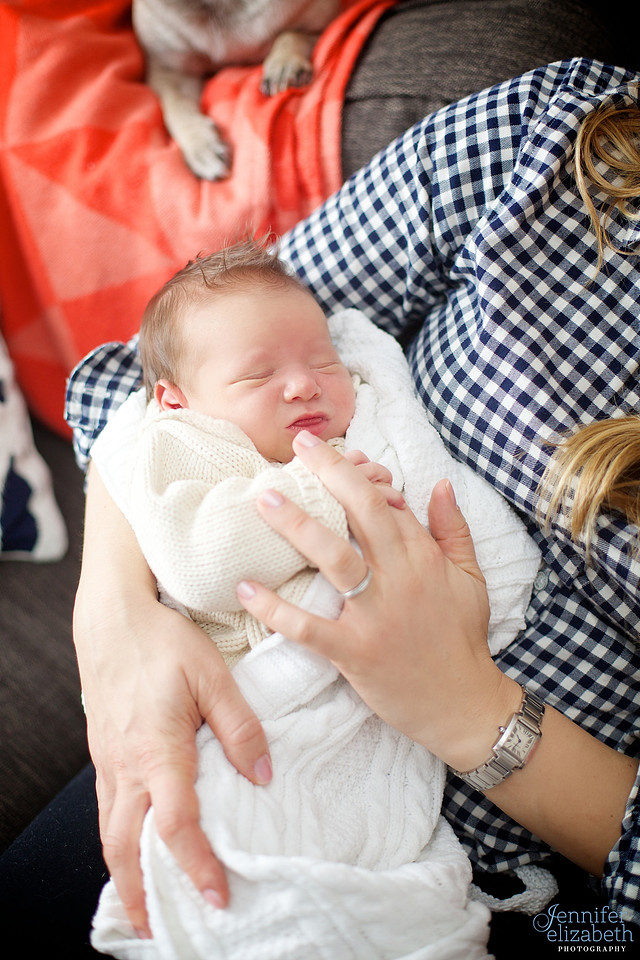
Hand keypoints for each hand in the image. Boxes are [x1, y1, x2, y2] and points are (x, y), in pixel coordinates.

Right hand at [75, 468, 270, 936]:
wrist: (112, 620)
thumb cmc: (163, 642)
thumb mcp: (212, 675)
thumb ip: (240, 728)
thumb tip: (263, 778)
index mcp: (157, 749)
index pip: (175, 823)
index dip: (197, 864)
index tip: (218, 897)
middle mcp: (126, 765)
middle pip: (127, 845)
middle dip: (144, 892)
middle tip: (162, 930)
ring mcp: (108, 761)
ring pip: (110, 833)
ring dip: (127, 873)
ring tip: (145, 905)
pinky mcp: (103, 752)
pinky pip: (106, 810)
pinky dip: (118, 841)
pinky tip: (134, 846)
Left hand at [236, 432, 516, 769]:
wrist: (464, 705)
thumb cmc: (464, 639)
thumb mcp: (472, 578)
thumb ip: (454, 529)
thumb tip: (438, 483)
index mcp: (423, 557)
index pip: (386, 501)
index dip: (354, 473)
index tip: (326, 453)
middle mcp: (399, 577)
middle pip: (360, 513)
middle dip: (327, 476)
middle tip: (295, 450)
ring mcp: (375, 614)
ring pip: (333, 557)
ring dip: (297, 526)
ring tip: (264, 501)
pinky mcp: (355, 651)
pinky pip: (309, 626)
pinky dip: (276, 609)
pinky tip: (247, 588)